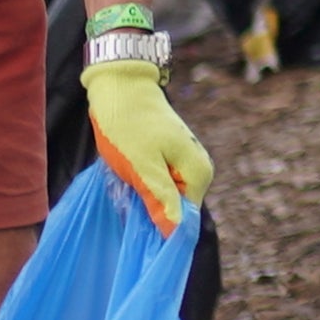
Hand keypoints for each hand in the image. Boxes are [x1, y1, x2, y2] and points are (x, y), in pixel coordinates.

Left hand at [82, 57, 215, 227]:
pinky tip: (126, 174)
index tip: (135, 223)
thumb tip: (175, 233)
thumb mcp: (142, 167)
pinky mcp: (171, 156)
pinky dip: (141, 184)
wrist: (121, 85)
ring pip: (164, 195)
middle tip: (125, 195)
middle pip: (175, 207)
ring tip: (124, 181)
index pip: (185, 219)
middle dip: (150, 209)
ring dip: (143, 196)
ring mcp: (185, 161)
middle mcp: (199, 169)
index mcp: (198, 173)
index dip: (161, 228)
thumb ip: (161, 200)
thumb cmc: (128, 126)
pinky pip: (159, 182)